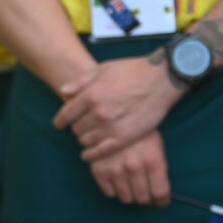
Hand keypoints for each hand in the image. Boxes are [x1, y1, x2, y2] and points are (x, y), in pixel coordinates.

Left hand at [52, 53, 183, 161]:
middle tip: (82, 125)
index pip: (65, 115)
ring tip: (90, 134)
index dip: (60, 121)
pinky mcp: (124, 138)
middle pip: (75, 129)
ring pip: (85, 141)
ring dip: (85, 139)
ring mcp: (111, 127)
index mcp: (91, 95)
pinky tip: (88, 153)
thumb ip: (80, 81)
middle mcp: (99, 113)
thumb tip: (63, 91)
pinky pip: (99, 151)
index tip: (60, 124)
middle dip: (76, 127)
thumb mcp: (103, 68)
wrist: (163, 79)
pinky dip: (91, 154)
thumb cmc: (133, 70)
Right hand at [88, 129, 168, 205]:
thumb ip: (159, 169)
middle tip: (145, 193)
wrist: (113, 116)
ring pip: (125, 198)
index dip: (161, 201)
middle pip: (143, 199)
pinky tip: (117, 180)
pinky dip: (114, 190)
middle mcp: (134, 167)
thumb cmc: (139, 132)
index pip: (160, 193)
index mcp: (153, 160)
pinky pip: (109, 193)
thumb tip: (158, 192)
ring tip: (131, 185)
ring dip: (130, 195)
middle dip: (146, 198)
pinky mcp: (99, 170)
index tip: (160, 202)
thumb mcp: (157, 146)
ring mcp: (115, 169)